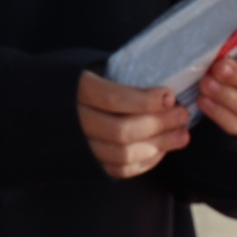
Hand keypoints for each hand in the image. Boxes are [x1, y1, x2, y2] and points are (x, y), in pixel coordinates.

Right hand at [76, 70, 195, 179]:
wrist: (54, 102)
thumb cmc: (82, 79)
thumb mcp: (95, 66)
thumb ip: (122, 75)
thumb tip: (163, 87)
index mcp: (76, 92)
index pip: (113, 99)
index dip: (145, 101)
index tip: (170, 96)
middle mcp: (75, 122)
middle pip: (121, 131)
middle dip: (158, 124)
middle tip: (182, 115)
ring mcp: (81, 147)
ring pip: (122, 154)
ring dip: (158, 145)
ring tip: (181, 135)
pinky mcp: (89, 164)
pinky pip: (119, 169)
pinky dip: (145, 162)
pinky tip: (162, 150)